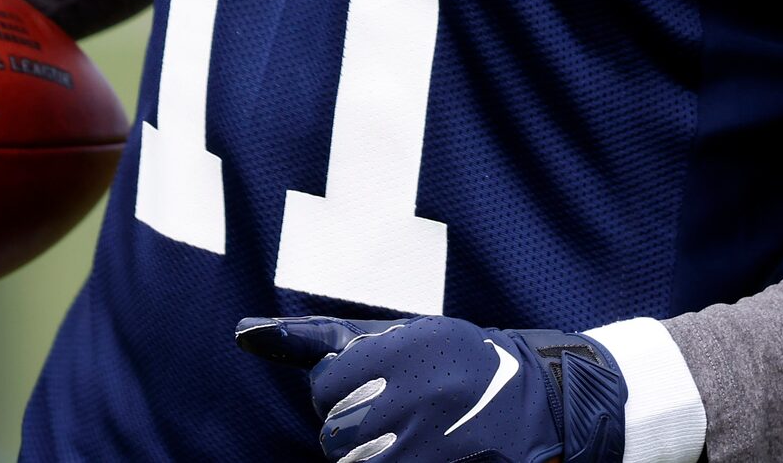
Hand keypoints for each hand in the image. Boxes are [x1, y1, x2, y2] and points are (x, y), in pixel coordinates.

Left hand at [238, 314, 625, 462]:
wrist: (540, 401)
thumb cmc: (453, 363)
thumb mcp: (394, 338)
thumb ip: (319, 339)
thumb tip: (241, 332)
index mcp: (402, 349)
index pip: (324, 387)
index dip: (342, 394)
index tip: (373, 390)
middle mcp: (416, 393)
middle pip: (337, 436)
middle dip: (356, 432)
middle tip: (394, 420)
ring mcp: (431, 441)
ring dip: (375, 457)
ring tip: (410, 438)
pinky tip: (420, 452)